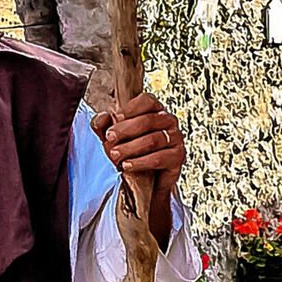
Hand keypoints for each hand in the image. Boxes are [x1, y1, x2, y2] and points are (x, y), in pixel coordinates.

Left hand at [94, 93, 185, 245]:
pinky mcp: (178, 157)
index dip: (129, 109)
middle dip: (124, 130)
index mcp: (154, 110)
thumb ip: (103, 124)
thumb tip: (102, 118)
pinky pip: (159, 158)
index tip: (114, 118)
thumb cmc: (129, 152)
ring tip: (115, 155)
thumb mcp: (112, 136)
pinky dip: (140, 162)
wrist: (145, 181)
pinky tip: (127, 165)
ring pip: (153, 140)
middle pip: (148, 120)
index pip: (146, 101)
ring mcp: (176, 139)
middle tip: (109, 139)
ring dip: (130, 148)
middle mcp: (168, 121)